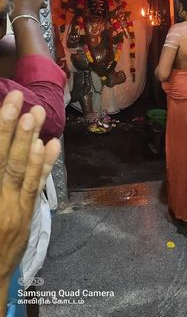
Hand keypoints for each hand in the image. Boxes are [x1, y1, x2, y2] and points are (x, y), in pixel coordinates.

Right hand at [0, 90, 59, 280]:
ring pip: (23, 171)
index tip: (9, 105)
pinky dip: (43, 166)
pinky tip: (51, 145)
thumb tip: (1, 149)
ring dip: (31, 140)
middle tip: (20, 99)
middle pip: (5, 161)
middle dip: (12, 128)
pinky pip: (35, 188)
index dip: (1, 131)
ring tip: (37, 114)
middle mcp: (0, 203)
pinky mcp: (26, 216)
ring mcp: (14, 211)